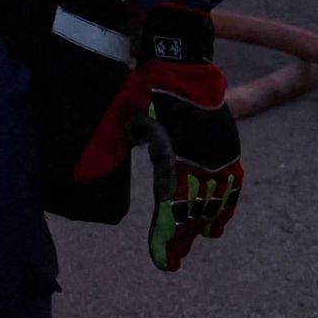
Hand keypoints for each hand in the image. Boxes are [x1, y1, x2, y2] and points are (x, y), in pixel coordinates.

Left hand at [130, 3, 240, 270]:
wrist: (182, 53)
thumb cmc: (148, 81)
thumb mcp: (124, 110)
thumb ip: (108, 141)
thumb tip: (84, 175)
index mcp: (176, 153)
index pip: (172, 206)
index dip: (167, 236)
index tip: (164, 263)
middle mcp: (201, 155)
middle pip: (195, 206)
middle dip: (184, 235)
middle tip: (174, 261)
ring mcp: (218, 148)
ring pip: (217, 195)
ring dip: (208, 218)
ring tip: (203, 237)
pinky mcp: (227, 140)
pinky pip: (232, 177)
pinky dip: (229, 197)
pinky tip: (224, 211)